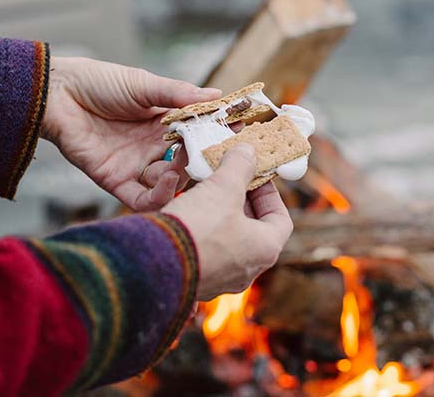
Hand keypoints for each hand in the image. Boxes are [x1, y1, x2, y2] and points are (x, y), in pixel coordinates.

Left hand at [41, 57, 219, 210]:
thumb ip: (179, 95)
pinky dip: (160, 196)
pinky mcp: (115, 180)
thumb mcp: (145, 84)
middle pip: (188, 162)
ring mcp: (135, 165)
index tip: (240, 130)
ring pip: (170, 183)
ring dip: (184, 177)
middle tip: (221, 155)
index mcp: (162, 122)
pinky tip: (170, 180)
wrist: (56, 93)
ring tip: (190, 163)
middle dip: (205, 160)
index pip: (197, 133)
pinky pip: (142, 199)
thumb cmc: (98, 82)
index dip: (217, 133)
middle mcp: (152, 147)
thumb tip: (218, 96)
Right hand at [162, 145, 293, 300]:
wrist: (152, 264)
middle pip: (253, 230)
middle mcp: (247, 270)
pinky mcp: (196, 282)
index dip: (270, 193)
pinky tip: (187, 216)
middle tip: (228, 180)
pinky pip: (205, 254)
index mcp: (264, 250)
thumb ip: (239, 166)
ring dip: (220, 217)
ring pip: (228, 242)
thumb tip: (248, 152)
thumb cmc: (197, 227)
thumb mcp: (222, 187)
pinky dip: (202, 234)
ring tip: (205, 194)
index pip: (281, 219)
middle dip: (241, 202)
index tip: (254, 176)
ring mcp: (222, 280)